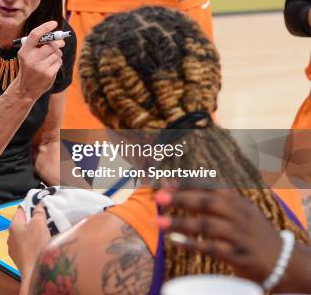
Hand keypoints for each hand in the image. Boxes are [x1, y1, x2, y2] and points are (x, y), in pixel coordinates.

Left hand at [8, 205, 50, 277]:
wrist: (35, 272)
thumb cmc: (36, 245)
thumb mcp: (39, 224)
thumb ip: (38, 213)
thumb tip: (37, 205)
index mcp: (14, 226)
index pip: (20, 211)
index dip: (30, 206)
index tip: (39, 206)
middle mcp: (10, 237)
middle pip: (22, 224)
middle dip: (32, 221)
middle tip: (44, 220)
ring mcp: (13, 249)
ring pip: (23, 236)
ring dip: (32, 234)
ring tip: (44, 234)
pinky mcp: (18, 259)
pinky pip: (25, 247)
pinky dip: (31, 245)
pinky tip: (40, 247)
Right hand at [15, 21, 63, 100]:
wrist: (25, 89)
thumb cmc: (28, 68)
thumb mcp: (26, 56)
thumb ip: (36, 45)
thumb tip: (55, 34)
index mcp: (24, 52)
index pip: (35, 35)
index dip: (45, 27)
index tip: (54, 23)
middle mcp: (31, 59)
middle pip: (50, 44)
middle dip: (58, 41)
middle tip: (62, 41)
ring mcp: (40, 67)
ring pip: (57, 53)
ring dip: (57, 53)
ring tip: (52, 58)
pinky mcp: (48, 74)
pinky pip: (59, 62)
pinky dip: (58, 62)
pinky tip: (51, 66)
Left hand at [155, 188, 281, 283]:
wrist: (282, 259)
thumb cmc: (249, 230)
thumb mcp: (238, 210)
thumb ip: (212, 199)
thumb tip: (174, 187)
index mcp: (237, 201)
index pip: (210, 187)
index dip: (187, 184)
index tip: (164, 182)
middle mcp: (239, 215)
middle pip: (207, 203)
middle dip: (181, 199)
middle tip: (158, 197)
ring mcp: (239, 235)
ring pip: (207, 225)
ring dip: (181, 223)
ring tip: (159, 221)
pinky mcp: (239, 256)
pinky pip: (212, 249)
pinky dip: (191, 244)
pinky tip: (174, 240)